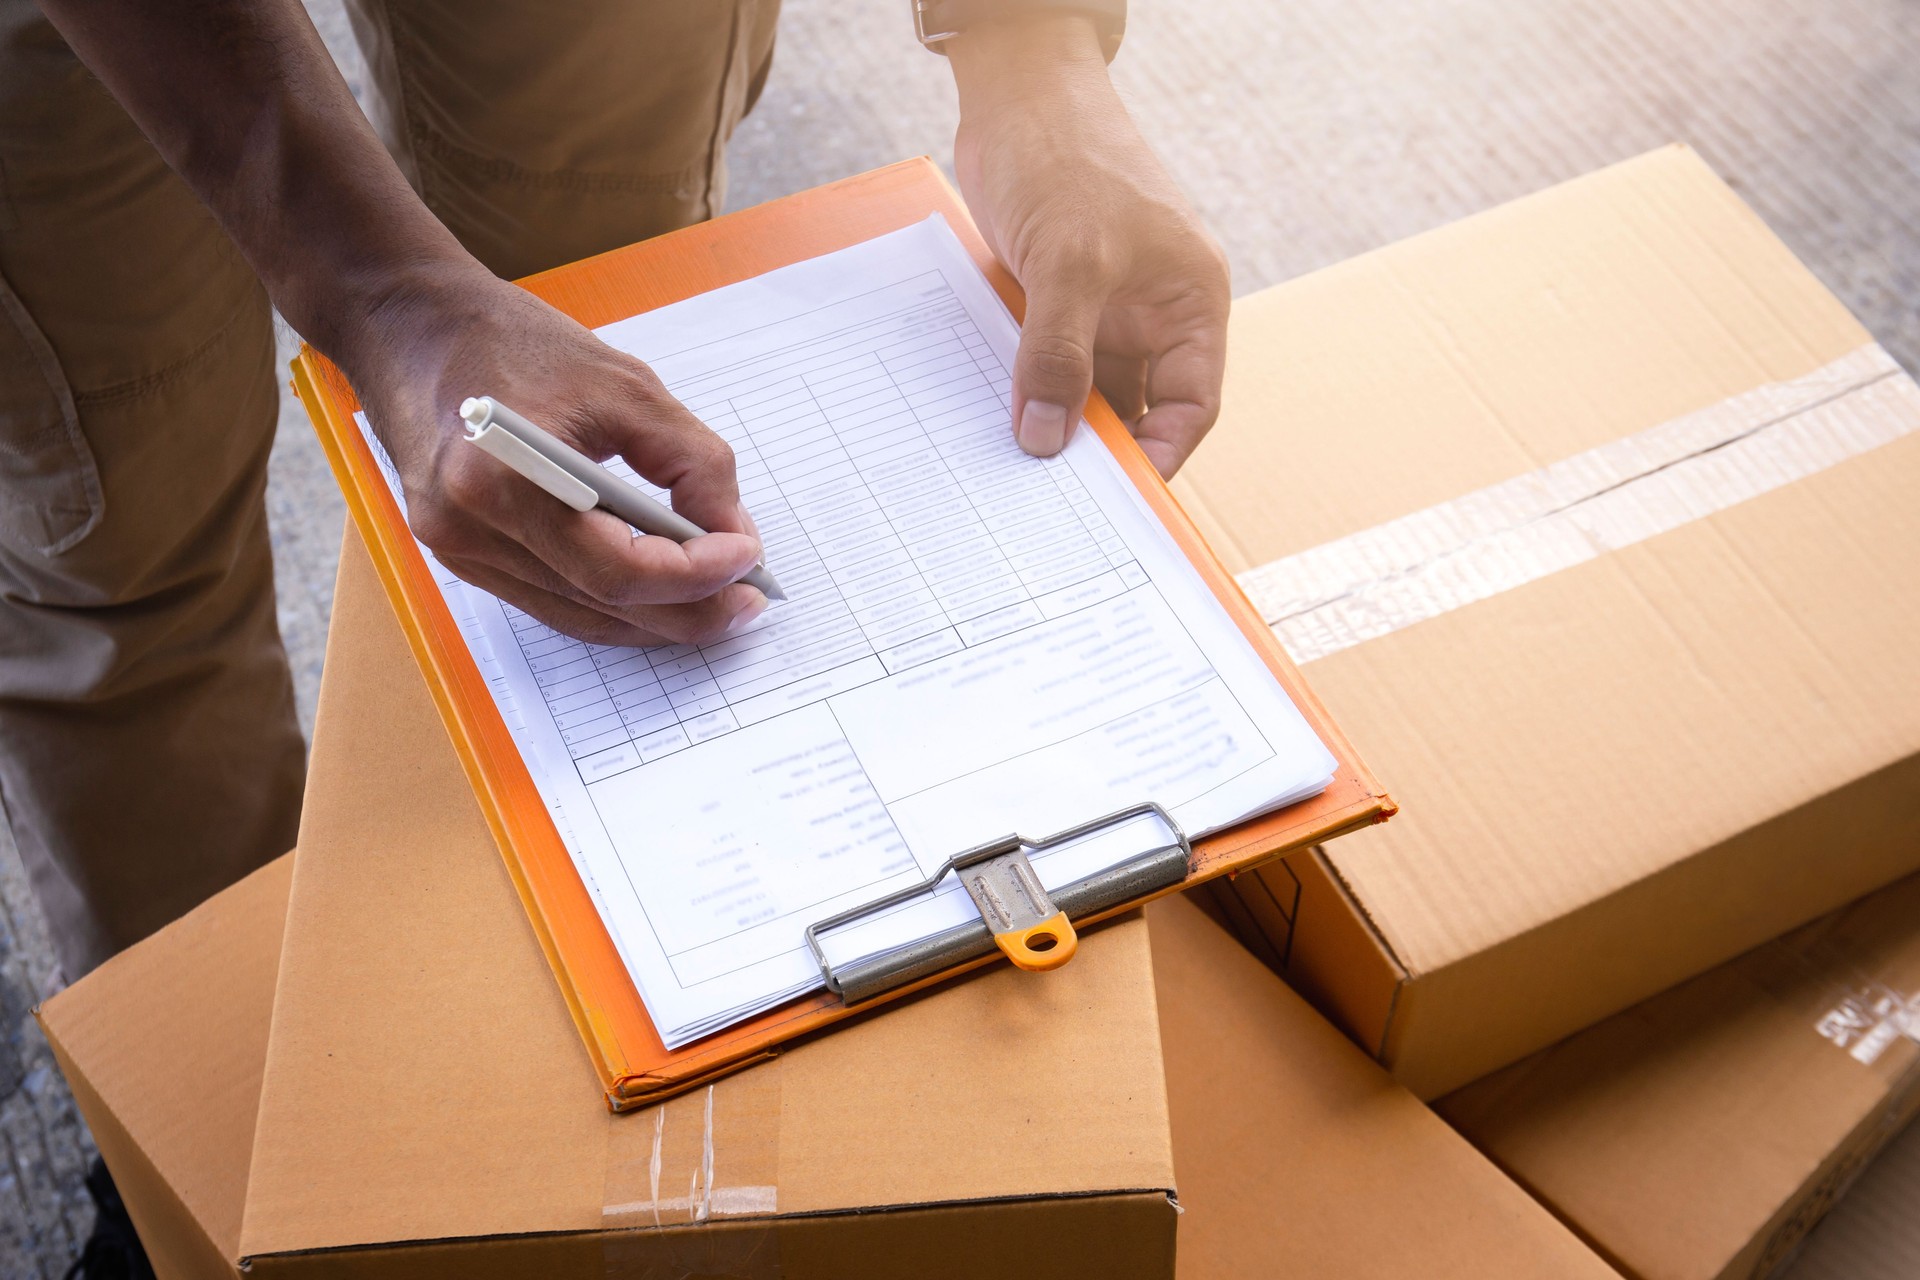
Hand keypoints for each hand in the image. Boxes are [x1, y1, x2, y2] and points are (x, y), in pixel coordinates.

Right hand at [343, 263, 767, 645]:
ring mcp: (458, 549)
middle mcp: (469, 530)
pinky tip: (657, 591)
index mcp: (501, 481)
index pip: (617, 570)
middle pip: (601, 606)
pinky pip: (551, 600)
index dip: (695, 577)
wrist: (411, 322)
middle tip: (748, 602)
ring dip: (654, 618)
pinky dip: (611, 603)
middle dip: (688, 611)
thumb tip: (732, 534)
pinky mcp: (461, 552)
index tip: (748, 558)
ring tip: (716, 602)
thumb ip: (693, 462)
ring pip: (579, 616)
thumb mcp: (626, 384)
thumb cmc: (512, 341)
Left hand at [947, 16, 1229, 476]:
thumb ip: (1059, 354)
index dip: (1161, 453)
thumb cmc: (1066, 155)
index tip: (1118, 498)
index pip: (1191, 403)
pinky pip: (1045, 362)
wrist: (1016, 92)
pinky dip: (1024, 390)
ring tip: (1018, 470)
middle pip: (1137, 406)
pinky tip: (994, 419)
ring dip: (1055, 422)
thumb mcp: (1069, 261)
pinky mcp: (1054, 298)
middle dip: (1100, 450)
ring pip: (1085, 389)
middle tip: (1055, 499)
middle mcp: (1153, 310)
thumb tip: (1045, 440)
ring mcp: (1103, 306)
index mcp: (1190, 301)